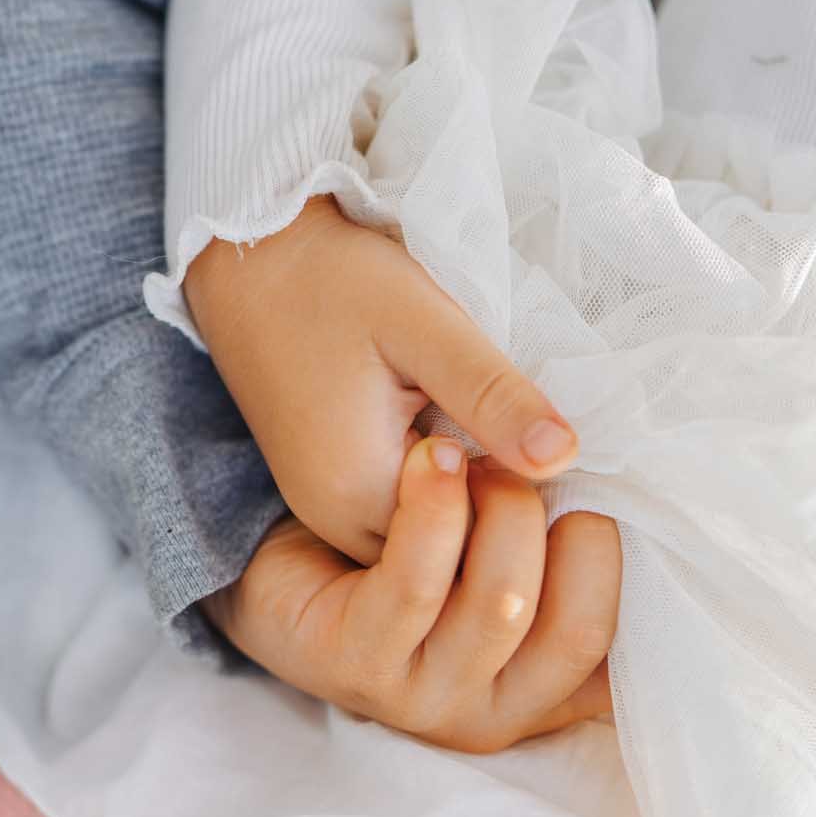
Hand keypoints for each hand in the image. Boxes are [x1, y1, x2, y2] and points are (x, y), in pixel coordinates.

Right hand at [186, 196, 577, 565]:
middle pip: (452, 558)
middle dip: (505, 513)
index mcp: (360, 494)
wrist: (249, 258)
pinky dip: (446, 492)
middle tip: (542, 438)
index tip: (555, 444)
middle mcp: (337, 525)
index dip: (528, 504)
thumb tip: (566, 457)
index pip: (476, 545)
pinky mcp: (329, 493)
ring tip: (507, 432)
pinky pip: (406, 520)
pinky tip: (467, 437)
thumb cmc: (335, 278)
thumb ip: (491, 393)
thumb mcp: (424, 324)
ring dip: (476, 502)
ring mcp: (329, 514)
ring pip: (432, 545)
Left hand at [206, 437, 619, 752]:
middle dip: (572, 527)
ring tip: (467, 452)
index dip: (628, 556)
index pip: (633, 649)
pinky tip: (432, 458)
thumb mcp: (512, 542)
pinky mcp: (358, 668)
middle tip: (527, 465)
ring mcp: (427, 702)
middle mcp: (498, 713)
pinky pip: (416, 585)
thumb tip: (655, 506)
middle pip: (581, 628)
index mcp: (551, 692)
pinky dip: (433, 509)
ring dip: (499, 505)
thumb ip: (578, 544)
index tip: (599, 484)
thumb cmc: (418, 549)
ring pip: (503, 602)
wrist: (285, 562)